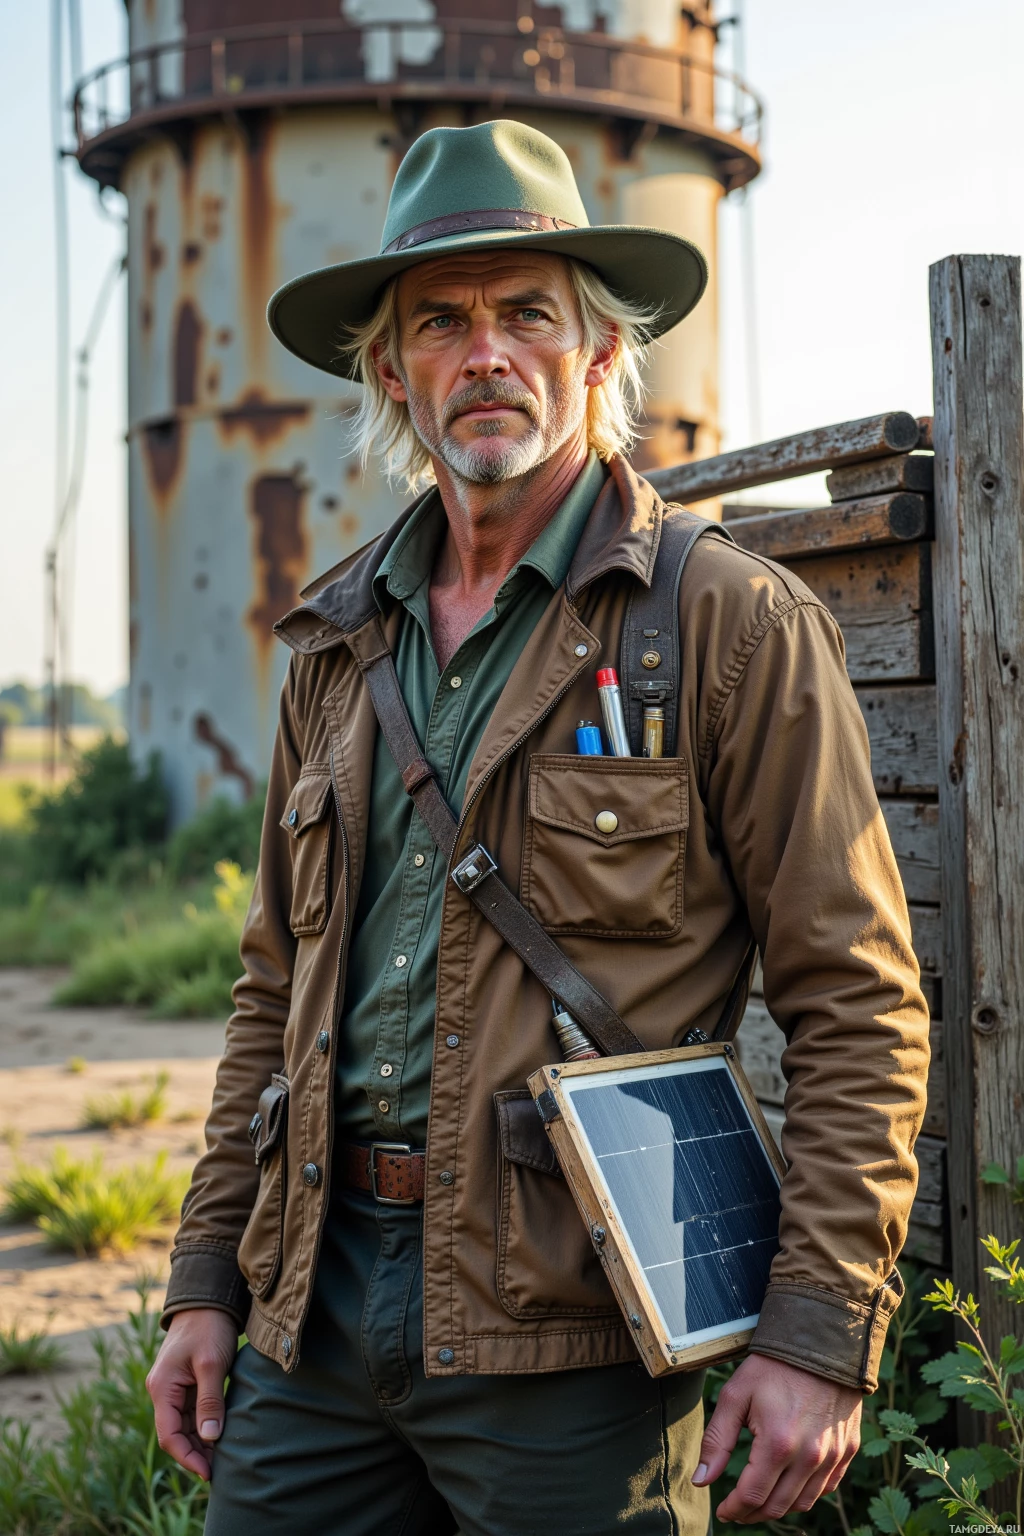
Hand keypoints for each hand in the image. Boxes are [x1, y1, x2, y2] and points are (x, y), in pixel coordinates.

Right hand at [146, 1308, 238, 1480]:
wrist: (209, 1300)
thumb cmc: (209, 1328)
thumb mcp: (212, 1364)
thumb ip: (209, 1402)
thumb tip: (209, 1439)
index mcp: (162, 1388)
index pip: (169, 1435)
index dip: (187, 1457)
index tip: (208, 1472)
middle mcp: (163, 1391)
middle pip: (175, 1434)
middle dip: (195, 1453)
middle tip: (220, 1470)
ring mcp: (173, 1388)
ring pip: (184, 1426)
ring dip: (200, 1443)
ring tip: (222, 1459)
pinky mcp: (186, 1384)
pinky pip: (192, 1413)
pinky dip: (203, 1427)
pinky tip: (219, 1438)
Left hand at [693, 1353, 861, 1522]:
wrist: (821, 1343)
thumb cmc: (773, 1366)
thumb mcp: (736, 1395)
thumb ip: (717, 1440)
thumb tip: (702, 1480)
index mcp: (778, 1444)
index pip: (752, 1496)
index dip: (733, 1510)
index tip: (722, 1510)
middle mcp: (809, 1457)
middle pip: (777, 1507)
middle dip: (752, 1513)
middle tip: (737, 1508)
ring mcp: (833, 1456)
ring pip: (802, 1503)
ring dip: (778, 1507)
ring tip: (760, 1498)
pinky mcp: (848, 1451)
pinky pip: (825, 1488)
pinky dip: (805, 1494)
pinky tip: (789, 1484)